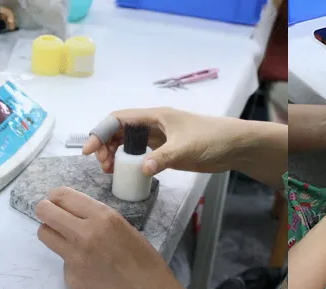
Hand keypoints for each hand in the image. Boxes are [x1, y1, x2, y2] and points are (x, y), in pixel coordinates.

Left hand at [35, 187, 181, 288]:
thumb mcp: (120, 224)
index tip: (57, 201)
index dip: (55, 196)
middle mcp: (85, 234)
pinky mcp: (71, 278)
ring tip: (69, 239)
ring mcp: (75, 258)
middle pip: (44, 211)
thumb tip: (71, 210)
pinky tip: (88, 266)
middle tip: (54, 216)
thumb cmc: (141, 257)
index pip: (62, 195)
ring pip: (45, 234)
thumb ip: (94, 215)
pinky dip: (70, 260)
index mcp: (102, 217)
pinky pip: (61, 261)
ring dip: (53, 233)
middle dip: (46, 211)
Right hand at [83, 107, 245, 175]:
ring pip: (127, 142)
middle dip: (105, 145)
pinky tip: (125, 173)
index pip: (118, 118)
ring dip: (115, 154)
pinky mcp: (165, 151)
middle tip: (103, 165)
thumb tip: (142, 169)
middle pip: (119, 130)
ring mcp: (158, 138)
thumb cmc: (212, 138)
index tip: (90, 150)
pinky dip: (128, 161)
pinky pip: (139, 154)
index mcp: (155, 116)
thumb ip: (164, 157)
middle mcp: (152, 125)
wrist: (234, 146)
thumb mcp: (187, 148)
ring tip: (110, 171)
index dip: (101, 131)